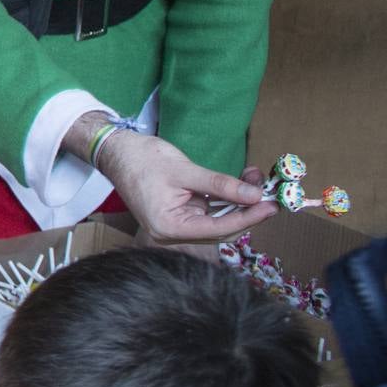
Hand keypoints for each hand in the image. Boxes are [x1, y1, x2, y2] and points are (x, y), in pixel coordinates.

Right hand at [97, 129, 275, 241]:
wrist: (116, 152)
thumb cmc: (142, 160)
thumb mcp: (185, 171)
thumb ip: (220, 185)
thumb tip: (255, 195)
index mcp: (169, 227)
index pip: (219, 228)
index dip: (249, 217)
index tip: (270, 205)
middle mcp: (172, 234)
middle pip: (222, 229)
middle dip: (247, 209)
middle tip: (269, 190)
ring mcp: (176, 226)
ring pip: (218, 221)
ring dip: (239, 202)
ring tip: (254, 179)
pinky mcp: (180, 216)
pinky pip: (209, 213)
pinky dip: (226, 200)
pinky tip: (240, 184)